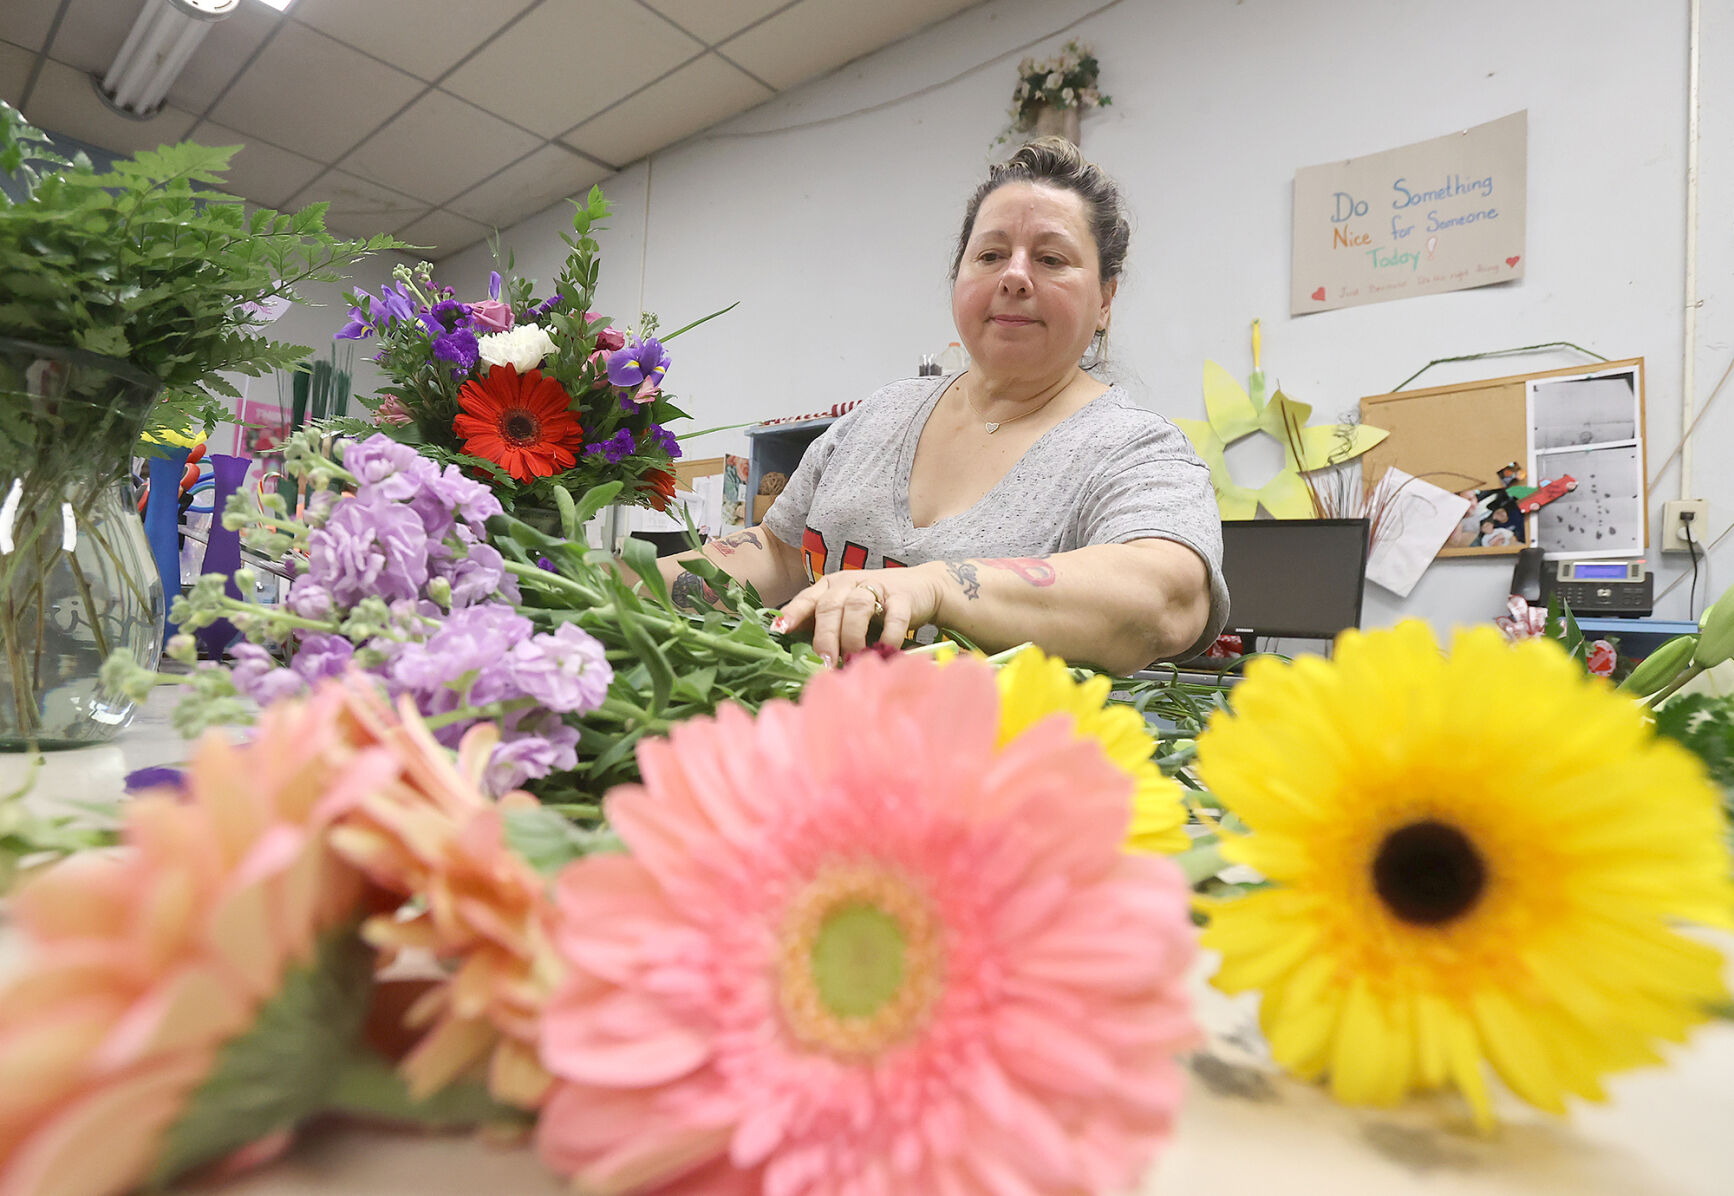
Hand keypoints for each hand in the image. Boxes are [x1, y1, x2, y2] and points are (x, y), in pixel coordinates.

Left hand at [772, 566, 942, 664]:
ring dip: (852, 635)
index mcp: (831, 586)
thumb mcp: (845, 610)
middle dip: (825, 636)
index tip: (780, 630)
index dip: (793, 613)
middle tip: (825, 662)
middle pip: (830, 606)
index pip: (808, 598)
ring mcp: (876, 587)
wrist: (922, 587)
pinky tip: (883, 651)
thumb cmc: (876, 605)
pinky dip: (888, 636)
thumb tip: (795, 650)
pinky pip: (893, 616)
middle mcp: (849, 582)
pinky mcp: (902, 597)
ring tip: (851, 658)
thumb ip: (823, 625)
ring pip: (857, 607)